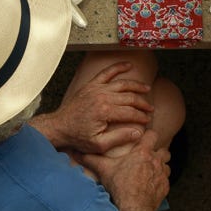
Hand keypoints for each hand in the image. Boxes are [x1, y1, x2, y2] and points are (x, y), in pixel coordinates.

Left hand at [40, 60, 154, 155]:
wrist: (59, 127)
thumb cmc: (78, 137)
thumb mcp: (99, 144)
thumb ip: (119, 138)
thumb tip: (138, 132)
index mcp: (105, 112)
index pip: (131, 112)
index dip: (141, 116)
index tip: (148, 120)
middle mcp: (102, 97)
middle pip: (129, 97)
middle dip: (142, 103)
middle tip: (150, 109)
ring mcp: (96, 89)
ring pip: (122, 83)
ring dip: (136, 86)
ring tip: (147, 89)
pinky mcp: (91, 85)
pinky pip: (107, 72)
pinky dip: (118, 67)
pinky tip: (129, 65)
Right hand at [86, 129, 170, 210]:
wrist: (133, 208)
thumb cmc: (120, 187)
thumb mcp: (104, 170)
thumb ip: (91, 159)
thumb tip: (77, 152)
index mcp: (143, 152)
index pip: (153, 135)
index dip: (149, 136)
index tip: (143, 140)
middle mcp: (156, 160)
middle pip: (164, 150)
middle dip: (158, 153)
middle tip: (147, 158)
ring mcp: (162, 174)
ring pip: (166, 165)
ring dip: (160, 167)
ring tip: (150, 172)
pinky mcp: (165, 187)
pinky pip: (166, 180)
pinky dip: (160, 181)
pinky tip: (151, 186)